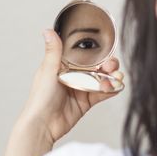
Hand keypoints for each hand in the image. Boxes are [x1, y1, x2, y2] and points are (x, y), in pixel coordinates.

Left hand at [18, 29, 122, 143]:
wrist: (42, 125)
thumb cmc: (40, 98)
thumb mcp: (48, 71)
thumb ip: (53, 51)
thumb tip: (48, 30)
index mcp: (64, 66)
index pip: (85, 55)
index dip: (97, 52)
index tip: (106, 51)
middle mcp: (74, 76)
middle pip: (97, 66)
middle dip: (108, 65)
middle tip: (112, 67)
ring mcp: (81, 89)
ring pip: (101, 79)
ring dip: (111, 77)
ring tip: (116, 78)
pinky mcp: (86, 102)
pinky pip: (101, 94)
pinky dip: (110, 90)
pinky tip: (115, 88)